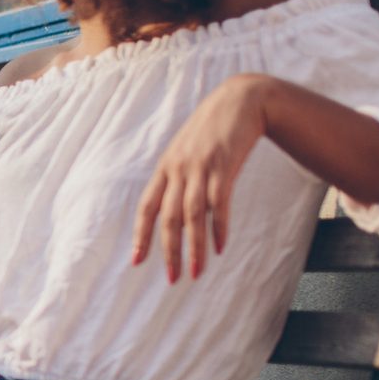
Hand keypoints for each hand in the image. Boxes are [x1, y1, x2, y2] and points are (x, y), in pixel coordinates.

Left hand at [133, 73, 273, 282]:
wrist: (241, 100)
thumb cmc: (213, 129)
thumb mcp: (189, 150)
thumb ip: (180, 176)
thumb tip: (175, 208)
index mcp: (165, 168)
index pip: (147, 207)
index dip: (141, 235)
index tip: (137, 261)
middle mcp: (178, 169)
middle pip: (168, 218)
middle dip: (169, 251)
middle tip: (173, 279)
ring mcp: (200, 168)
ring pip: (192, 216)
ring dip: (194, 248)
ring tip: (196, 272)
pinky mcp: (223, 166)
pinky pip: (218, 204)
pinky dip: (218, 228)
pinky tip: (219, 247)